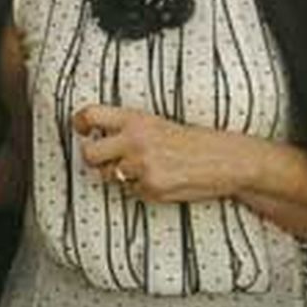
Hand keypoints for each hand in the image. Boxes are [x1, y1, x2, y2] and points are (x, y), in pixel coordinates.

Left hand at [72, 104, 234, 203]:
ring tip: (145, 168)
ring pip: (108, 176)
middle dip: (94, 159)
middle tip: (107, 158)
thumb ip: (126, 128)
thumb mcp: (157, 123)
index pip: (91, 115)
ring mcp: (142, 167)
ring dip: (119, 175)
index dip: (80, 123)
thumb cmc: (192, 141)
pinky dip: (140, 188)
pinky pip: (130, 192)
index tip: (83, 130)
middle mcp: (135, 141)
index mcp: (136, 119)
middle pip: (89, 154)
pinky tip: (161, 179)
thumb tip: (94, 135)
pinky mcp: (151, 188)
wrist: (226, 160)